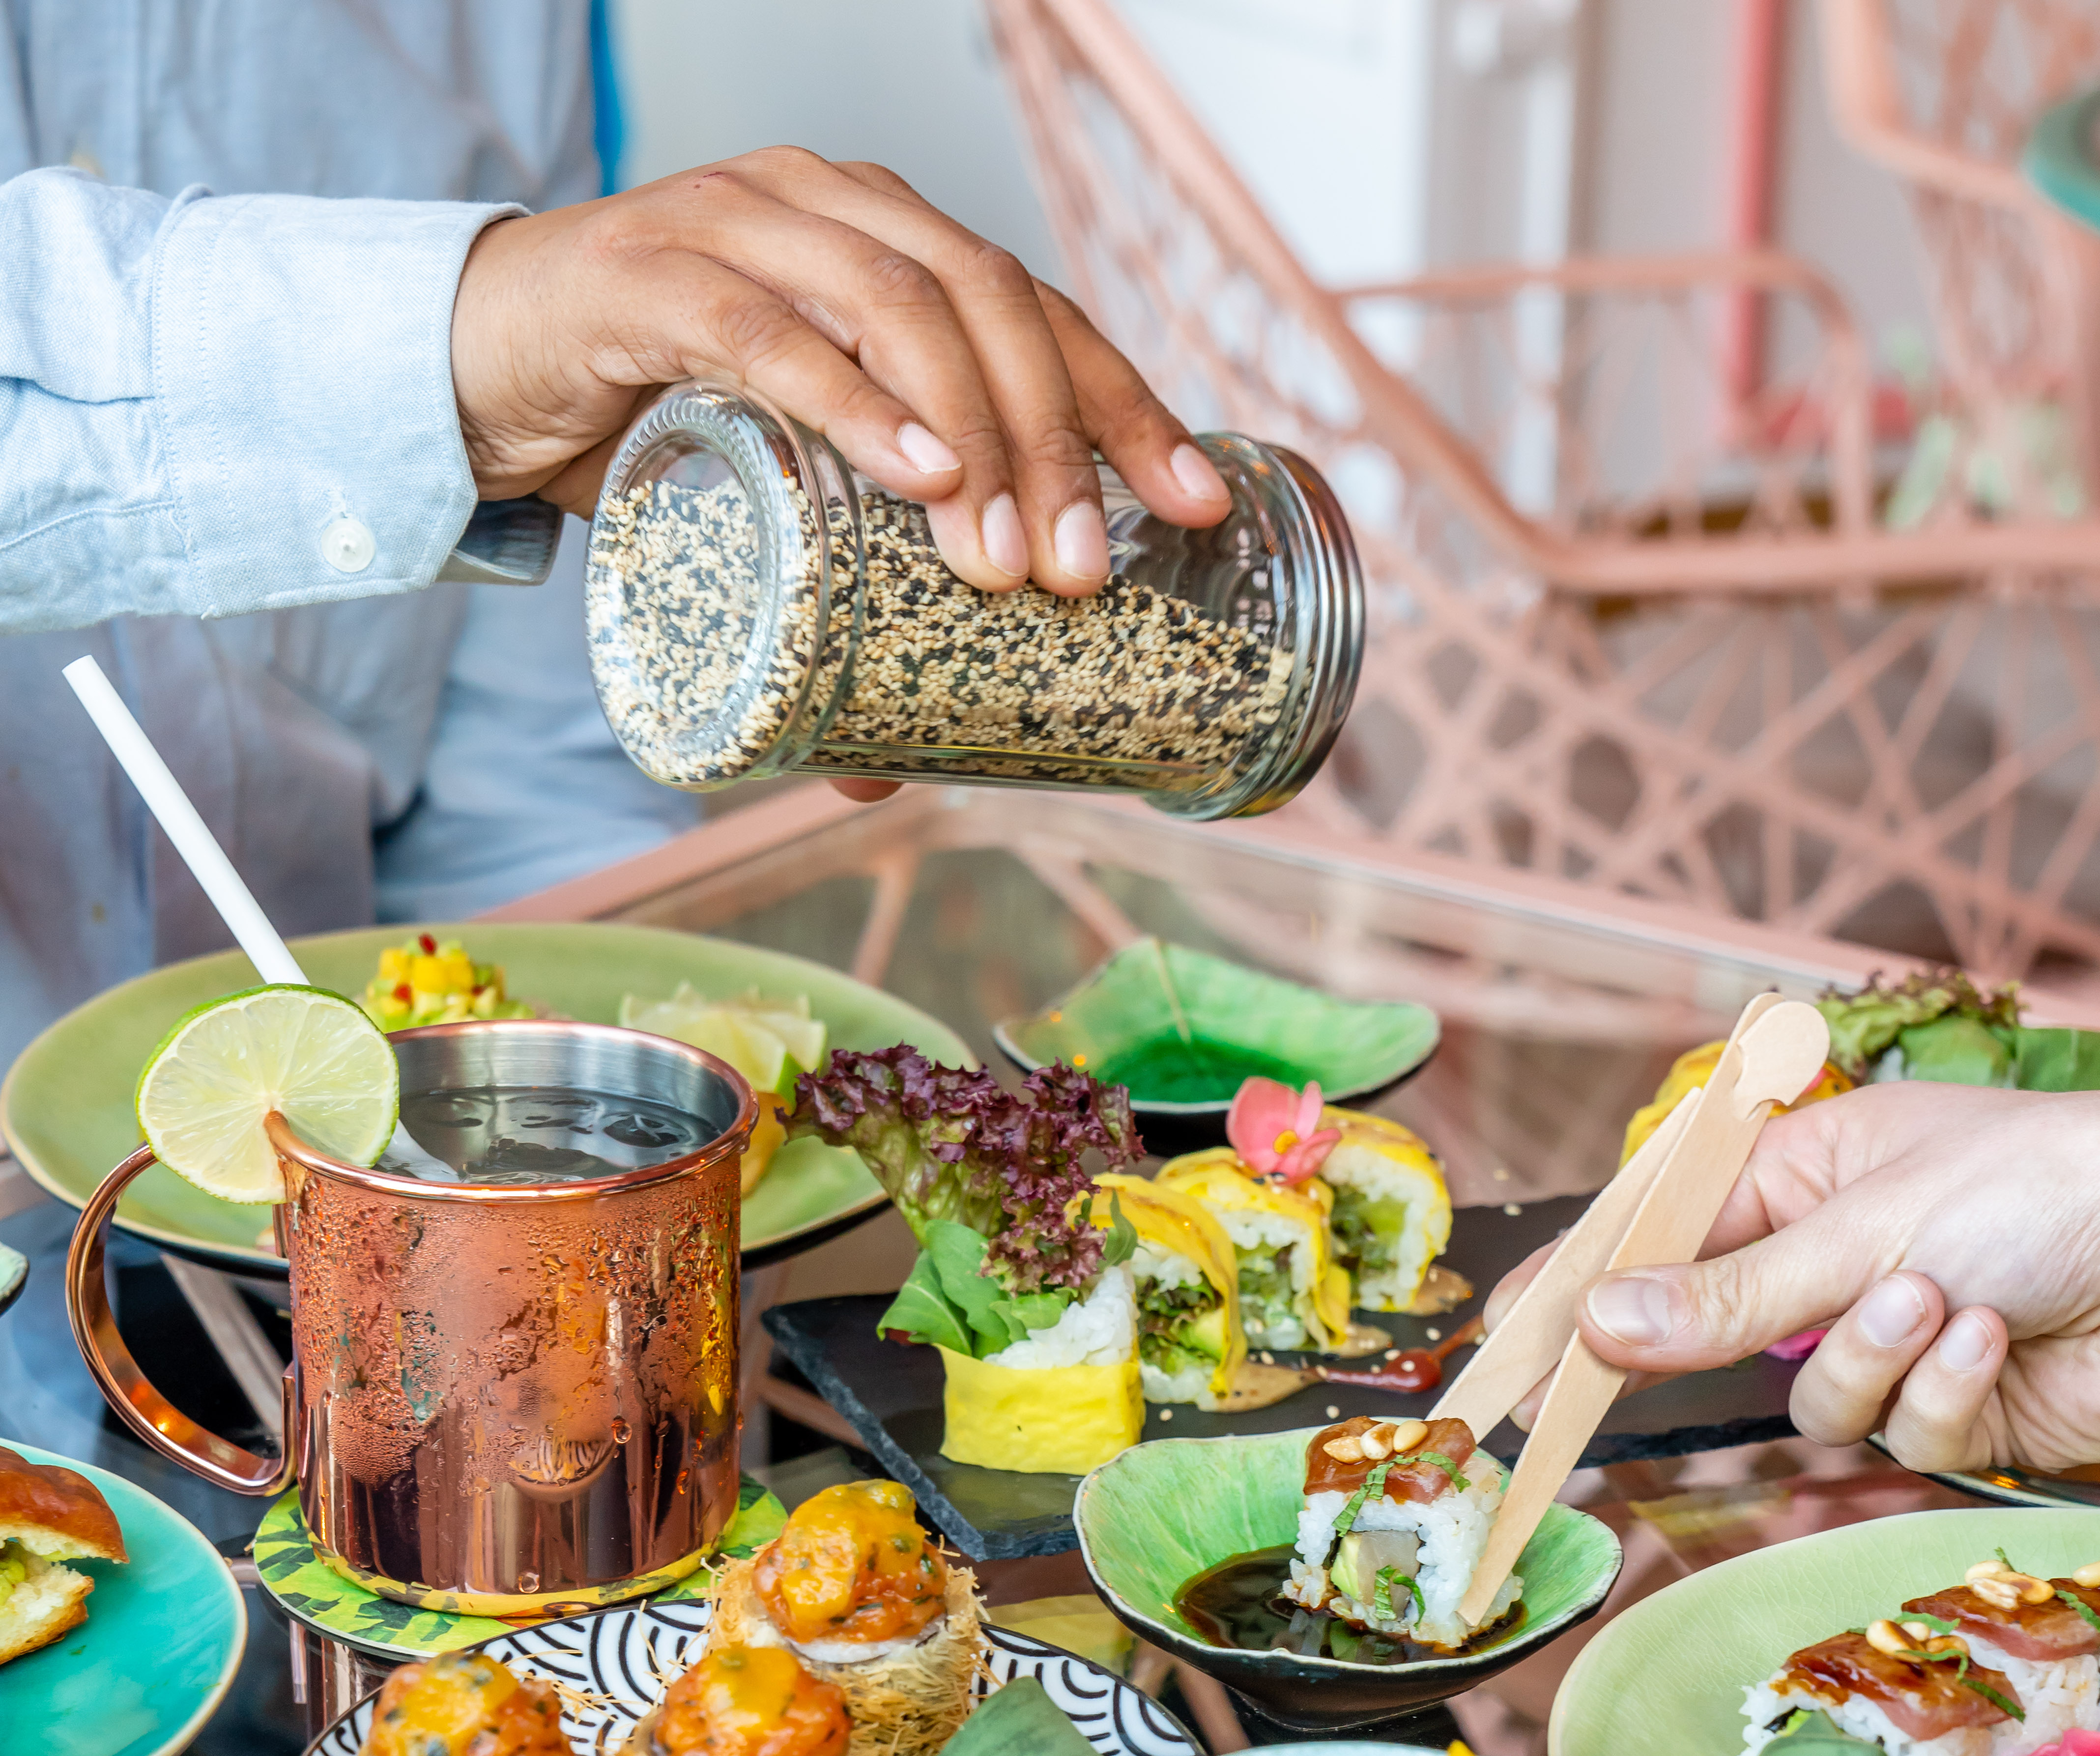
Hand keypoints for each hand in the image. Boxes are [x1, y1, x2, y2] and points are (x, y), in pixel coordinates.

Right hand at [447, 151, 1232, 596]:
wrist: (470, 370)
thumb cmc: (644, 423)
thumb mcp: (772, 499)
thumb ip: (837, 604)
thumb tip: (892, 767)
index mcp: (883, 244)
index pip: (1036, 309)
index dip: (1125, 404)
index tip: (1196, 505)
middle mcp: (828, 211)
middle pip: (987, 300)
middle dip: (1054, 442)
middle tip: (1080, 576)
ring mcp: (736, 225)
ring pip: (894, 306)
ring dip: (969, 435)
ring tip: (1000, 559)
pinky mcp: (644, 276)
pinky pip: (765, 330)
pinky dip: (850, 401)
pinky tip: (913, 471)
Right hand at [1490, 1085, 2099, 1473]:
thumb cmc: (2042, 1188)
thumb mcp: (1860, 1230)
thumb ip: (1725, 1298)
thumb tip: (1597, 1330)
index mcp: (1805, 1172)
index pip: (1661, 1234)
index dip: (1578, 1288)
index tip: (1498, 1343)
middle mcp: (1838, 1257)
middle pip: (1716, 1331)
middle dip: (1700, 1347)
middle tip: (1596, 1386)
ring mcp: (1893, 1337)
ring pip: (1813, 1398)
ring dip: (1871, 1359)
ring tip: (1945, 1301)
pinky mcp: (1954, 1407)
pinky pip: (1898, 1430)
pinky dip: (1943, 1389)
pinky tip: (1997, 1338)